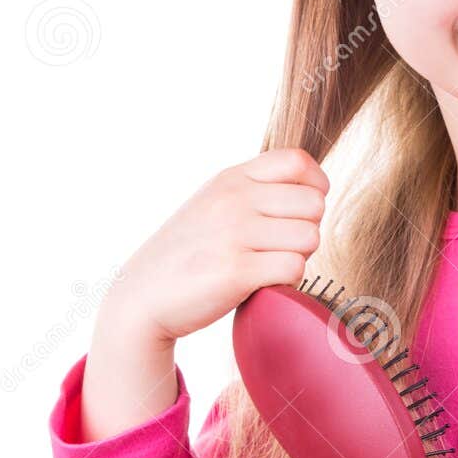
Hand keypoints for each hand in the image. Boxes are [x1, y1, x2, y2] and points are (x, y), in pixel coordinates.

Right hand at [99, 146, 329, 346]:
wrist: (142, 297)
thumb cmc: (188, 253)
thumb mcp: (214, 203)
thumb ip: (255, 190)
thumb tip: (313, 189)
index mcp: (231, 178)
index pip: (298, 161)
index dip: (315, 187)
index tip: (301, 211)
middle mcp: (233, 199)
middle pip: (314, 204)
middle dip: (306, 229)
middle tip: (281, 247)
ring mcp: (234, 233)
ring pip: (309, 237)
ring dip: (298, 257)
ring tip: (269, 265)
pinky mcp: (236, 271)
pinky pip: (294, 268)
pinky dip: (287, 282)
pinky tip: (263, 284)